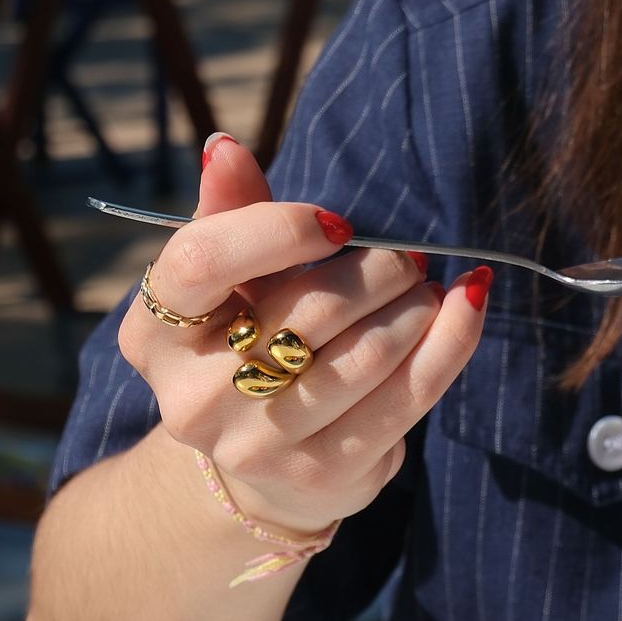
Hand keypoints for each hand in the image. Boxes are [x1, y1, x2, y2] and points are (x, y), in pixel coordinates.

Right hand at [117, 132, 489, 534]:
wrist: (266, 468)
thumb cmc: (248, 344)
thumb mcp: (229, 283)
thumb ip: (229, 216)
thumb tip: (227, 149)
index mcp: (154, 334)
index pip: (201, 262)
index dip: (277, 228)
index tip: (338, 222)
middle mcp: (194, 398)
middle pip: (308, 308)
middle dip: (377, 268)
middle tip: (406, 256)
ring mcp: (259, 444)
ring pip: (368, 352)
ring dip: (416, 305)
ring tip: (426, 287)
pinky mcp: (326, 471)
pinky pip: (411, 394)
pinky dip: (453, 339)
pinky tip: (468, 304)